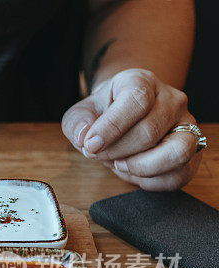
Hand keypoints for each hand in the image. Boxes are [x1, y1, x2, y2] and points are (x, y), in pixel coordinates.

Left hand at [62, 69, 201, 190]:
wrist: (123, 120)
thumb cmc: (103, 115)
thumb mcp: (82, 113)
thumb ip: (77, 122)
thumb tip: (83, 136)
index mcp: (142, 82)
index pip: (137, 100)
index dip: (112, 127)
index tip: (91, 145)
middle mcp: (172, 100)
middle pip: (149, 131)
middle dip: (117, 151)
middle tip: (98, 155)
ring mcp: (187, 125)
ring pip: (178, 152)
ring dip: (141, 167)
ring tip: (120, 163)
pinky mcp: (192, 151)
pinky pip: (179, 174)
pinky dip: (151, 181)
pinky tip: (133, 172)